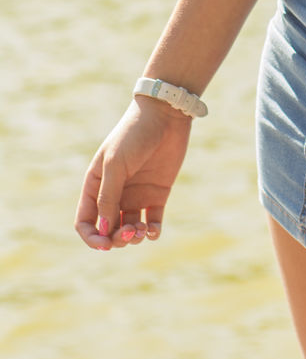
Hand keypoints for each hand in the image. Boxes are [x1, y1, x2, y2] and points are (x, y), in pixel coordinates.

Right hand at [75, 96, 192, 250]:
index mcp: (96, 185)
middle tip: (130, 232)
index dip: (92, 238)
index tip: (105, 244)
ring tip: (143, 230)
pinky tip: (153, 230)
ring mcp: (136, 194)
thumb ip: (108, 196)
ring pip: (130, 229)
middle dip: (116, 239)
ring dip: (134, 238)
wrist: (166, 114)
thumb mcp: (116, 163)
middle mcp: (115, 193)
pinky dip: (152, 232)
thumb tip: (103, 230)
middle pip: (108, 229)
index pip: (86, 221)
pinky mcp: (157, 194)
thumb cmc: (134, 134)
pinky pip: (152, 223)